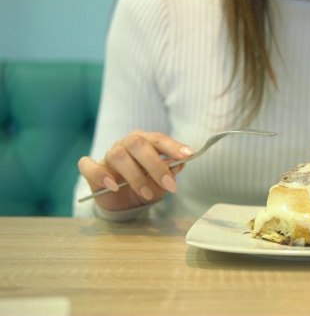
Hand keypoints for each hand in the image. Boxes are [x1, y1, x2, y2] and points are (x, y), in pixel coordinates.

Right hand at [78, 130, 193, 210]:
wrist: (123, 203)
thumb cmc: (145, 186)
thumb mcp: (161, 183)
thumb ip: (170, 172)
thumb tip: (180, 164)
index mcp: (145, 142)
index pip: (159, 139)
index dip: (173, 146)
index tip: (188, 155)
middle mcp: (126, 144)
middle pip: (138, 144)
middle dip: (156, 165)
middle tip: (170, 185)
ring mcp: (108, 155)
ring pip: (118, 155)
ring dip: (135, 176)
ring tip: (147, 193)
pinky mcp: (91, 169)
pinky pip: (90, 166)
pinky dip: (101, 175)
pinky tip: (114, 186)